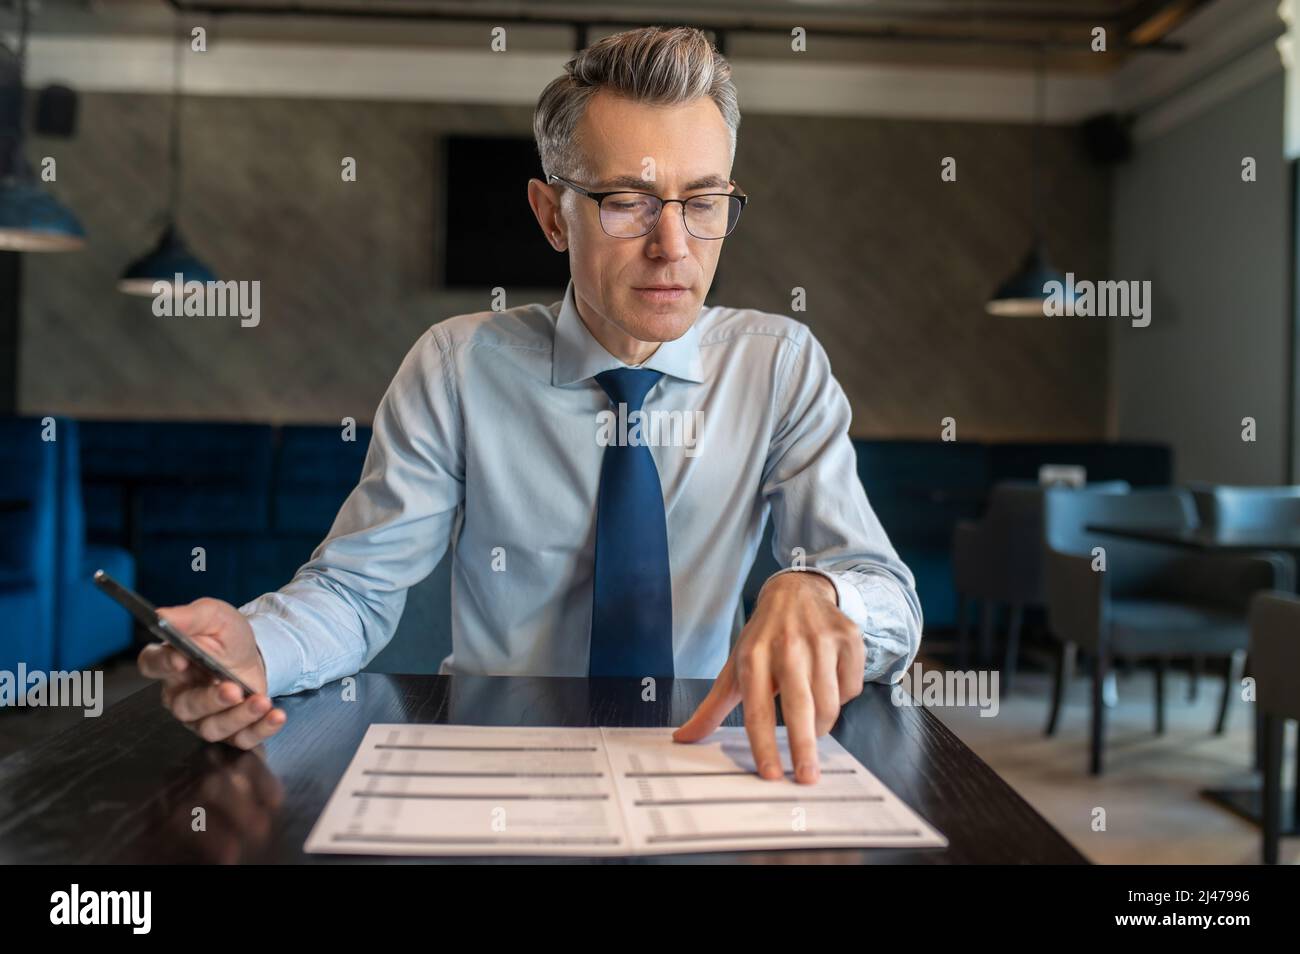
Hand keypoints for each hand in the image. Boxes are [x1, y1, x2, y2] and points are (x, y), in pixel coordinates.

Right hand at [137, 598, 286, 749]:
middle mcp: (181, 694)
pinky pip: (240, 739)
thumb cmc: (228, 636)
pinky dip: (260, 729)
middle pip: (185, 706)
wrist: (258, 653)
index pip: (153, 664)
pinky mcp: (230, 730)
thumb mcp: (214, 616)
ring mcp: (204, 717)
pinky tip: (276, 716)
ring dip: (238, 717)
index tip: (181, 659)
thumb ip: (189, 617)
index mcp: (170, 663)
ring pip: (211, 728)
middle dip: (210, 700)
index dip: (163, 664)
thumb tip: (162, 617)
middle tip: (232, 689)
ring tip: (261, 701)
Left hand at [673, 572, 864, 783]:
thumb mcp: (735, 667)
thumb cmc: (762, 638)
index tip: (771, 774)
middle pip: (798, 707)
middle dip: (803, 747)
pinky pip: (851, 688)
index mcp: (753, 657)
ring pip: (829, 702)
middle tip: (807, 778)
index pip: (757, 710)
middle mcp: (786, 646)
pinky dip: (842, 697)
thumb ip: (712, 707)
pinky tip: (829, 684)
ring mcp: (820, 640)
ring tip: (813, 721)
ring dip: (822, 724)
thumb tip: (683, 738)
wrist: (794, 592)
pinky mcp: (847, 638)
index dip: (763, 745)